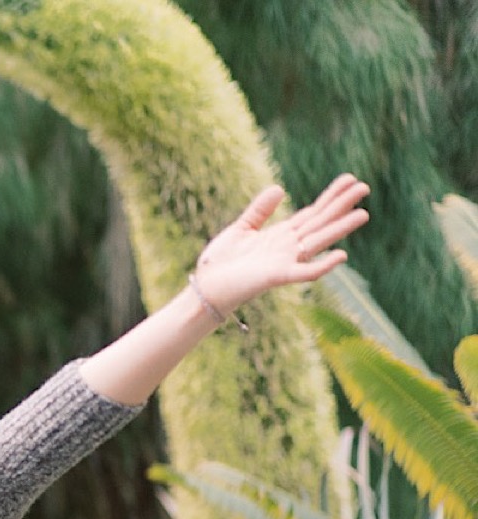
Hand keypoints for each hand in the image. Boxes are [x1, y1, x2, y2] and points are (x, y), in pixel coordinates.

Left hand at [192, 174, 369, 314]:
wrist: (205, 287)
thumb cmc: (220, 262)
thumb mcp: (240, 229)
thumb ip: (259, 211)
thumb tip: (279, 188)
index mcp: (281, 235)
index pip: (312, 212)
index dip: (331, 197)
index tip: (350, 180)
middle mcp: (288, 247)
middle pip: (320, 222)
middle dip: (341, 205)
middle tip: (365, 187)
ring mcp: (285, 262)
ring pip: (318, 242)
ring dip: (340, 229)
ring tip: (363, 214)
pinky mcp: (277, 276)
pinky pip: (305, 273)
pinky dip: (323, 266)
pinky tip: (341, 255)